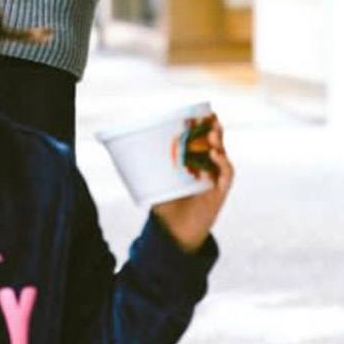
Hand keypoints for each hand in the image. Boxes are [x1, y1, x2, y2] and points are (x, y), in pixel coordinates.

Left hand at [151, 116, 234, 252]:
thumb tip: (118, 147)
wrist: (175, 231)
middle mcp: (209, 167)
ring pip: (223, 158)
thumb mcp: (154, 181)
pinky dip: (222, 167)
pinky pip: (225, 177)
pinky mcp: (219, 193)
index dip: (207, 124)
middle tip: (211, 121)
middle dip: (215, 131)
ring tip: (212, 138)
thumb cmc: (165, 204)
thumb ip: (145, 166)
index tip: (206, 111)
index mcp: (195, 160)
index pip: (204, 138)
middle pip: (217, 144)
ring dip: (220, 146)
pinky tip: (214, 158)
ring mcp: (216, 180)